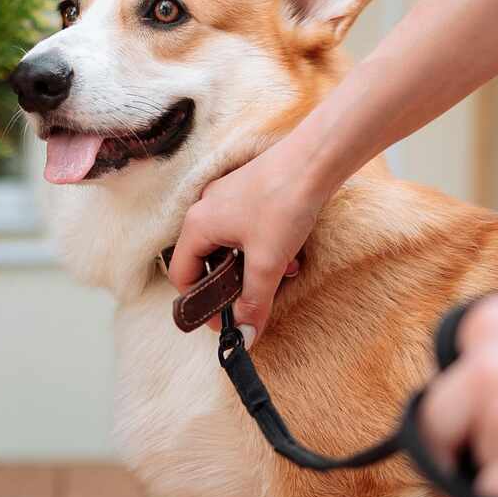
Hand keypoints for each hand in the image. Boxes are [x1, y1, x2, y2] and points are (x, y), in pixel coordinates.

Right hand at [167, 138, 319, 339]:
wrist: (314, 159)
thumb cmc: (284, 203)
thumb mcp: (267, 262)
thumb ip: (254, 302)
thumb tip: (244, 337)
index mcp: (197, 225)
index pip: (182, 276)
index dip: (201, 303)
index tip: (225, 321)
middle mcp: (205, 210)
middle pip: (206, 262)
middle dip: (233, 285)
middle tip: (255, 299)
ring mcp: (226, 199)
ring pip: (230, 247)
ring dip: (252, 268)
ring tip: (280, 274)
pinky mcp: (248, 193)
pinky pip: (245, 231)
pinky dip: (262, 248)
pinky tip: (289, 254)